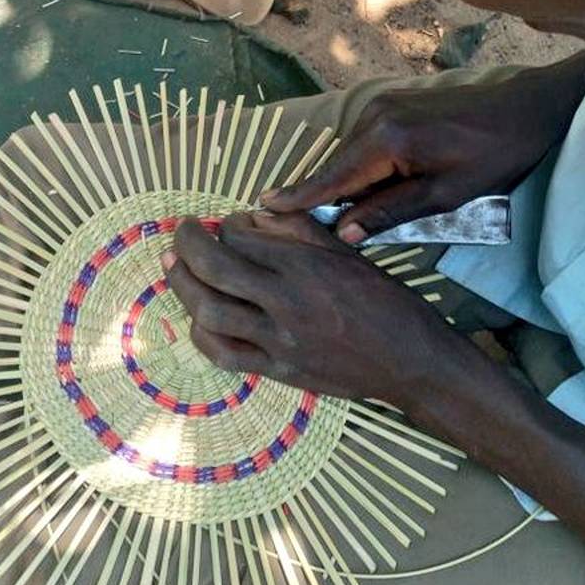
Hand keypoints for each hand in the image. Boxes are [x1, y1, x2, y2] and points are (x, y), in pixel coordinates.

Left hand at [162, 211, 468, 404]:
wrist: (411, 362)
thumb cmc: (384, 301)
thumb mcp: (348, 253)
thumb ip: (299, 231)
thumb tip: (254, 213)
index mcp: (306, 266)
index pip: (241, 236)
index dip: (226, 224)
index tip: (228, 224)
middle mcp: (287, 302)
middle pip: (214, 269)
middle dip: (187, 245)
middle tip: (182, 233)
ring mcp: (278, 340)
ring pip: (210, 311)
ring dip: (182, 285)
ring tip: (174, 266)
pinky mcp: (277, 371)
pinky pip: (223, 354)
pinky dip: (201, 332)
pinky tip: (196, 316)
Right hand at [262, 51, 584, 242]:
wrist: (530, 108)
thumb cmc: (496, 155)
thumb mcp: (447, 195)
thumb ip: (391, 212)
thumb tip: (344, 233)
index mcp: (386, 140)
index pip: (332, 177)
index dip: (298, 196)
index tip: (262, 207)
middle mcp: (374, 117)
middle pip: (335, 167)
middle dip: (319, 197)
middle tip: (290, 226)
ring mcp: (381, 106)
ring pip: (347, 156)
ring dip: (342, 184)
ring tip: (329, 215)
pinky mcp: (390, 105)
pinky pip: (361, 144)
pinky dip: (357, 168)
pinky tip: (364, 188)